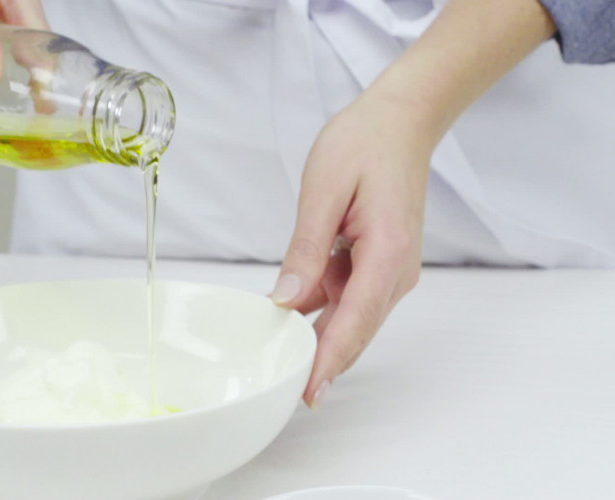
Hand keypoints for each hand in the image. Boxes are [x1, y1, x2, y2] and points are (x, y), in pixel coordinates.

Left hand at [271, 91, 432, 407]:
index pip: (354, 320)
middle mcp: (396, 270)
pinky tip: (291, 312)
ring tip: (278, 355)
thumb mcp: (323, 191)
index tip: (307, 392)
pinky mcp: (380, 264)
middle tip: (281, 388)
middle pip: (355, 329)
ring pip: (350, 317)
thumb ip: (306, 248)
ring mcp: (391, 270)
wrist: (400, 121)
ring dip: (317, 334)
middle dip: (320, 361)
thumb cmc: (365, 144)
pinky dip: (322, 308)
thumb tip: (286, 298)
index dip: (329, 360)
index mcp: (387, 253)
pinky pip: (348, 297)